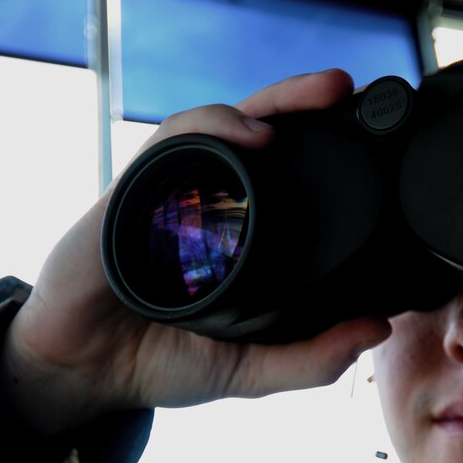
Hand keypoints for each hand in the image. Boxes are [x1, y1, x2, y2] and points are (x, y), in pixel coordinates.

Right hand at [1, 69, 391, 432]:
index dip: (322, 147)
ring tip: (319, 97)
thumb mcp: (248, 369)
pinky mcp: (130, 194)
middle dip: (301, 102)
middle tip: (346, 87)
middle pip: (253, 131)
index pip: (279, 174)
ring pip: (217, 124)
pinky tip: (252, 136)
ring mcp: (164, 193)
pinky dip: (213, 130)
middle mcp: (199, 202)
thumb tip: (378, 328)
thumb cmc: (159, 362)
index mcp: (230, 233)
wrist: (84, 375)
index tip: (371, 135)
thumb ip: (309, 357)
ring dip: (268, 103)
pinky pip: (172, 145)